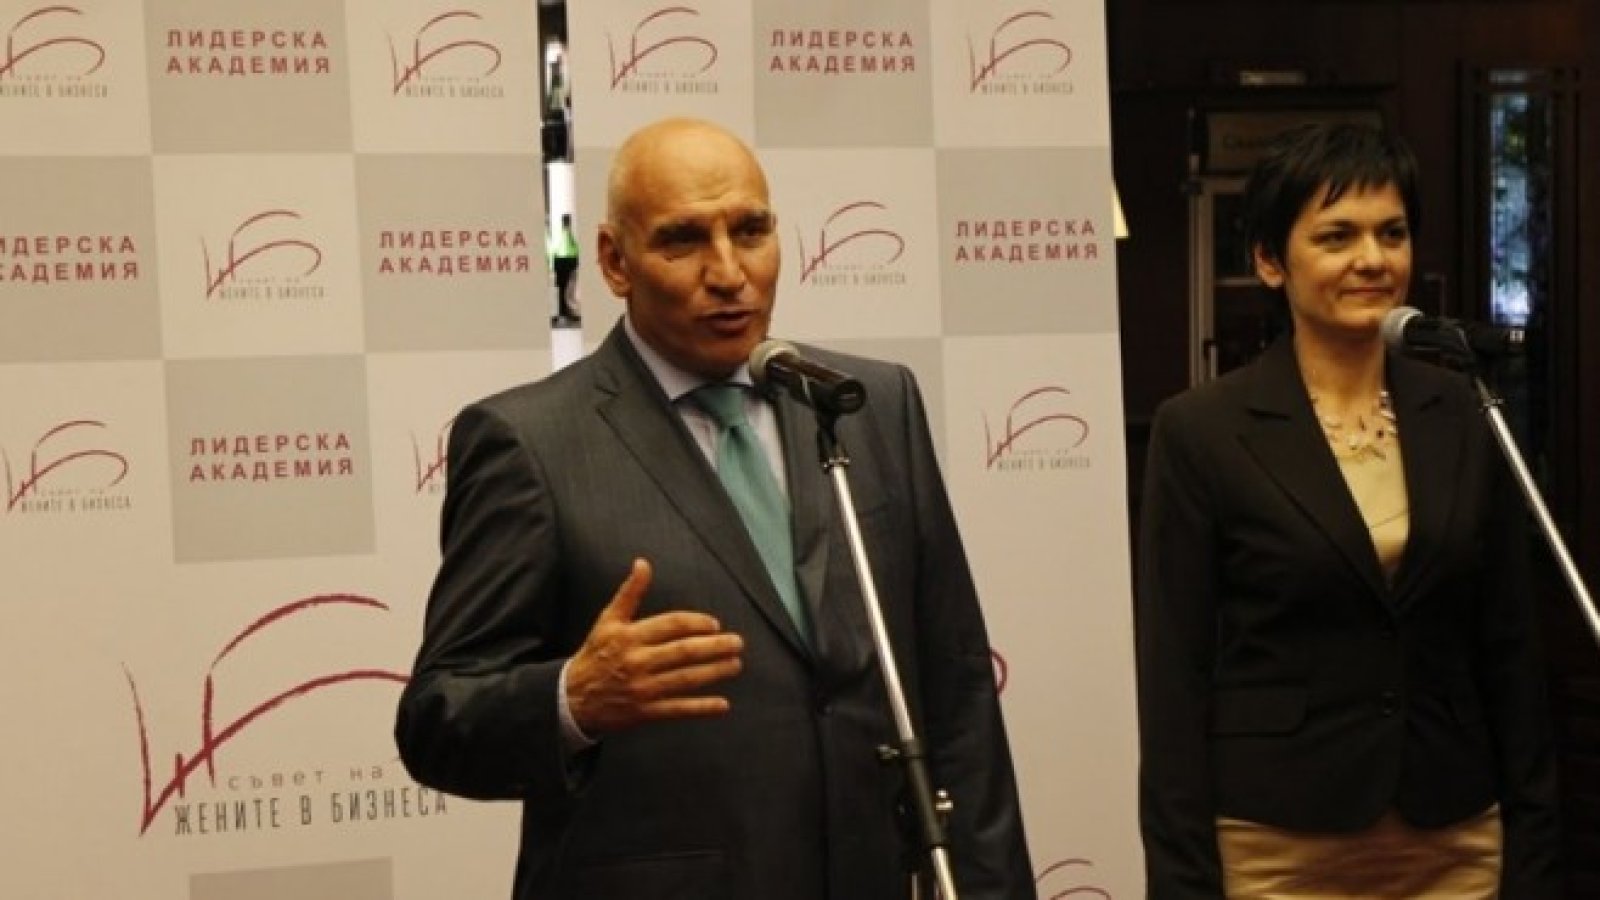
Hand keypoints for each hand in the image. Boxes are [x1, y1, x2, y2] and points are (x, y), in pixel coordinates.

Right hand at [566, 558, 743, 734]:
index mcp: (629, 636)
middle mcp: (637, 661)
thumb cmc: (596, 654)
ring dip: (714, 672)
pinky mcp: (645, 712)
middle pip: (683, 652)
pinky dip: (701, 708)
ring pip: (685, 680)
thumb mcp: (608, 620)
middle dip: (714, 647)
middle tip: (737, 643)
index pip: (671, 625)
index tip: (714, 624)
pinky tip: (722, 704)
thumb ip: (630, 593)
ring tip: (735, 665)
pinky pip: (677, 710)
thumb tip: (643, 563)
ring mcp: (642, 688)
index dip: (696, 623)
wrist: (572, 698)